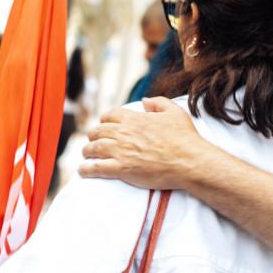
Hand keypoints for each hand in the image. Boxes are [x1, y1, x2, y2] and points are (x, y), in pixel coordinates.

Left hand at [79, 97, 213, 189]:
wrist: (189, 161)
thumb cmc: (185, 137)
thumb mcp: (175, 112)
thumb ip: (158, 102)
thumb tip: (144, 101)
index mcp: (135, 118)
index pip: (110, 115)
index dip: (105, 120)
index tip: (104, 125)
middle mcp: (124, 133)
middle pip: (98, 131)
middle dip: (93, 135)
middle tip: (93, 140)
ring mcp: (121, 151)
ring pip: (93, 148)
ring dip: (87, 151)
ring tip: (86, 154)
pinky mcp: (121, 169)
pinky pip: (96, 168)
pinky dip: (86, 169)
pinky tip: (83, 171)